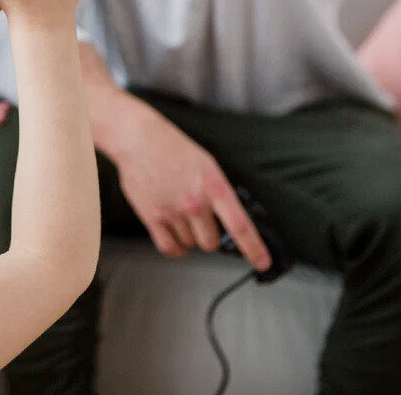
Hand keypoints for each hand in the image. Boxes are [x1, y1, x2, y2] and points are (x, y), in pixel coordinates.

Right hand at [96, 95, 270, 270]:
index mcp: (214, 186)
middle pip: (211, 242)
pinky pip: (169, 247)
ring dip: (188, 236)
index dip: (254, 248)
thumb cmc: (171, 148)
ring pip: (190, 244)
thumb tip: (226, 219)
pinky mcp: (152, 217)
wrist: (138, 140)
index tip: (262, 262)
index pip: (240, 225)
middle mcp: (195, 202)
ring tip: (179, 214)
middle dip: (208, 235)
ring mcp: (173, 211)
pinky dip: (174, 248)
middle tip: (200, 220)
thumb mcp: (206, 165)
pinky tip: (174, 236)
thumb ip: (217, 193)